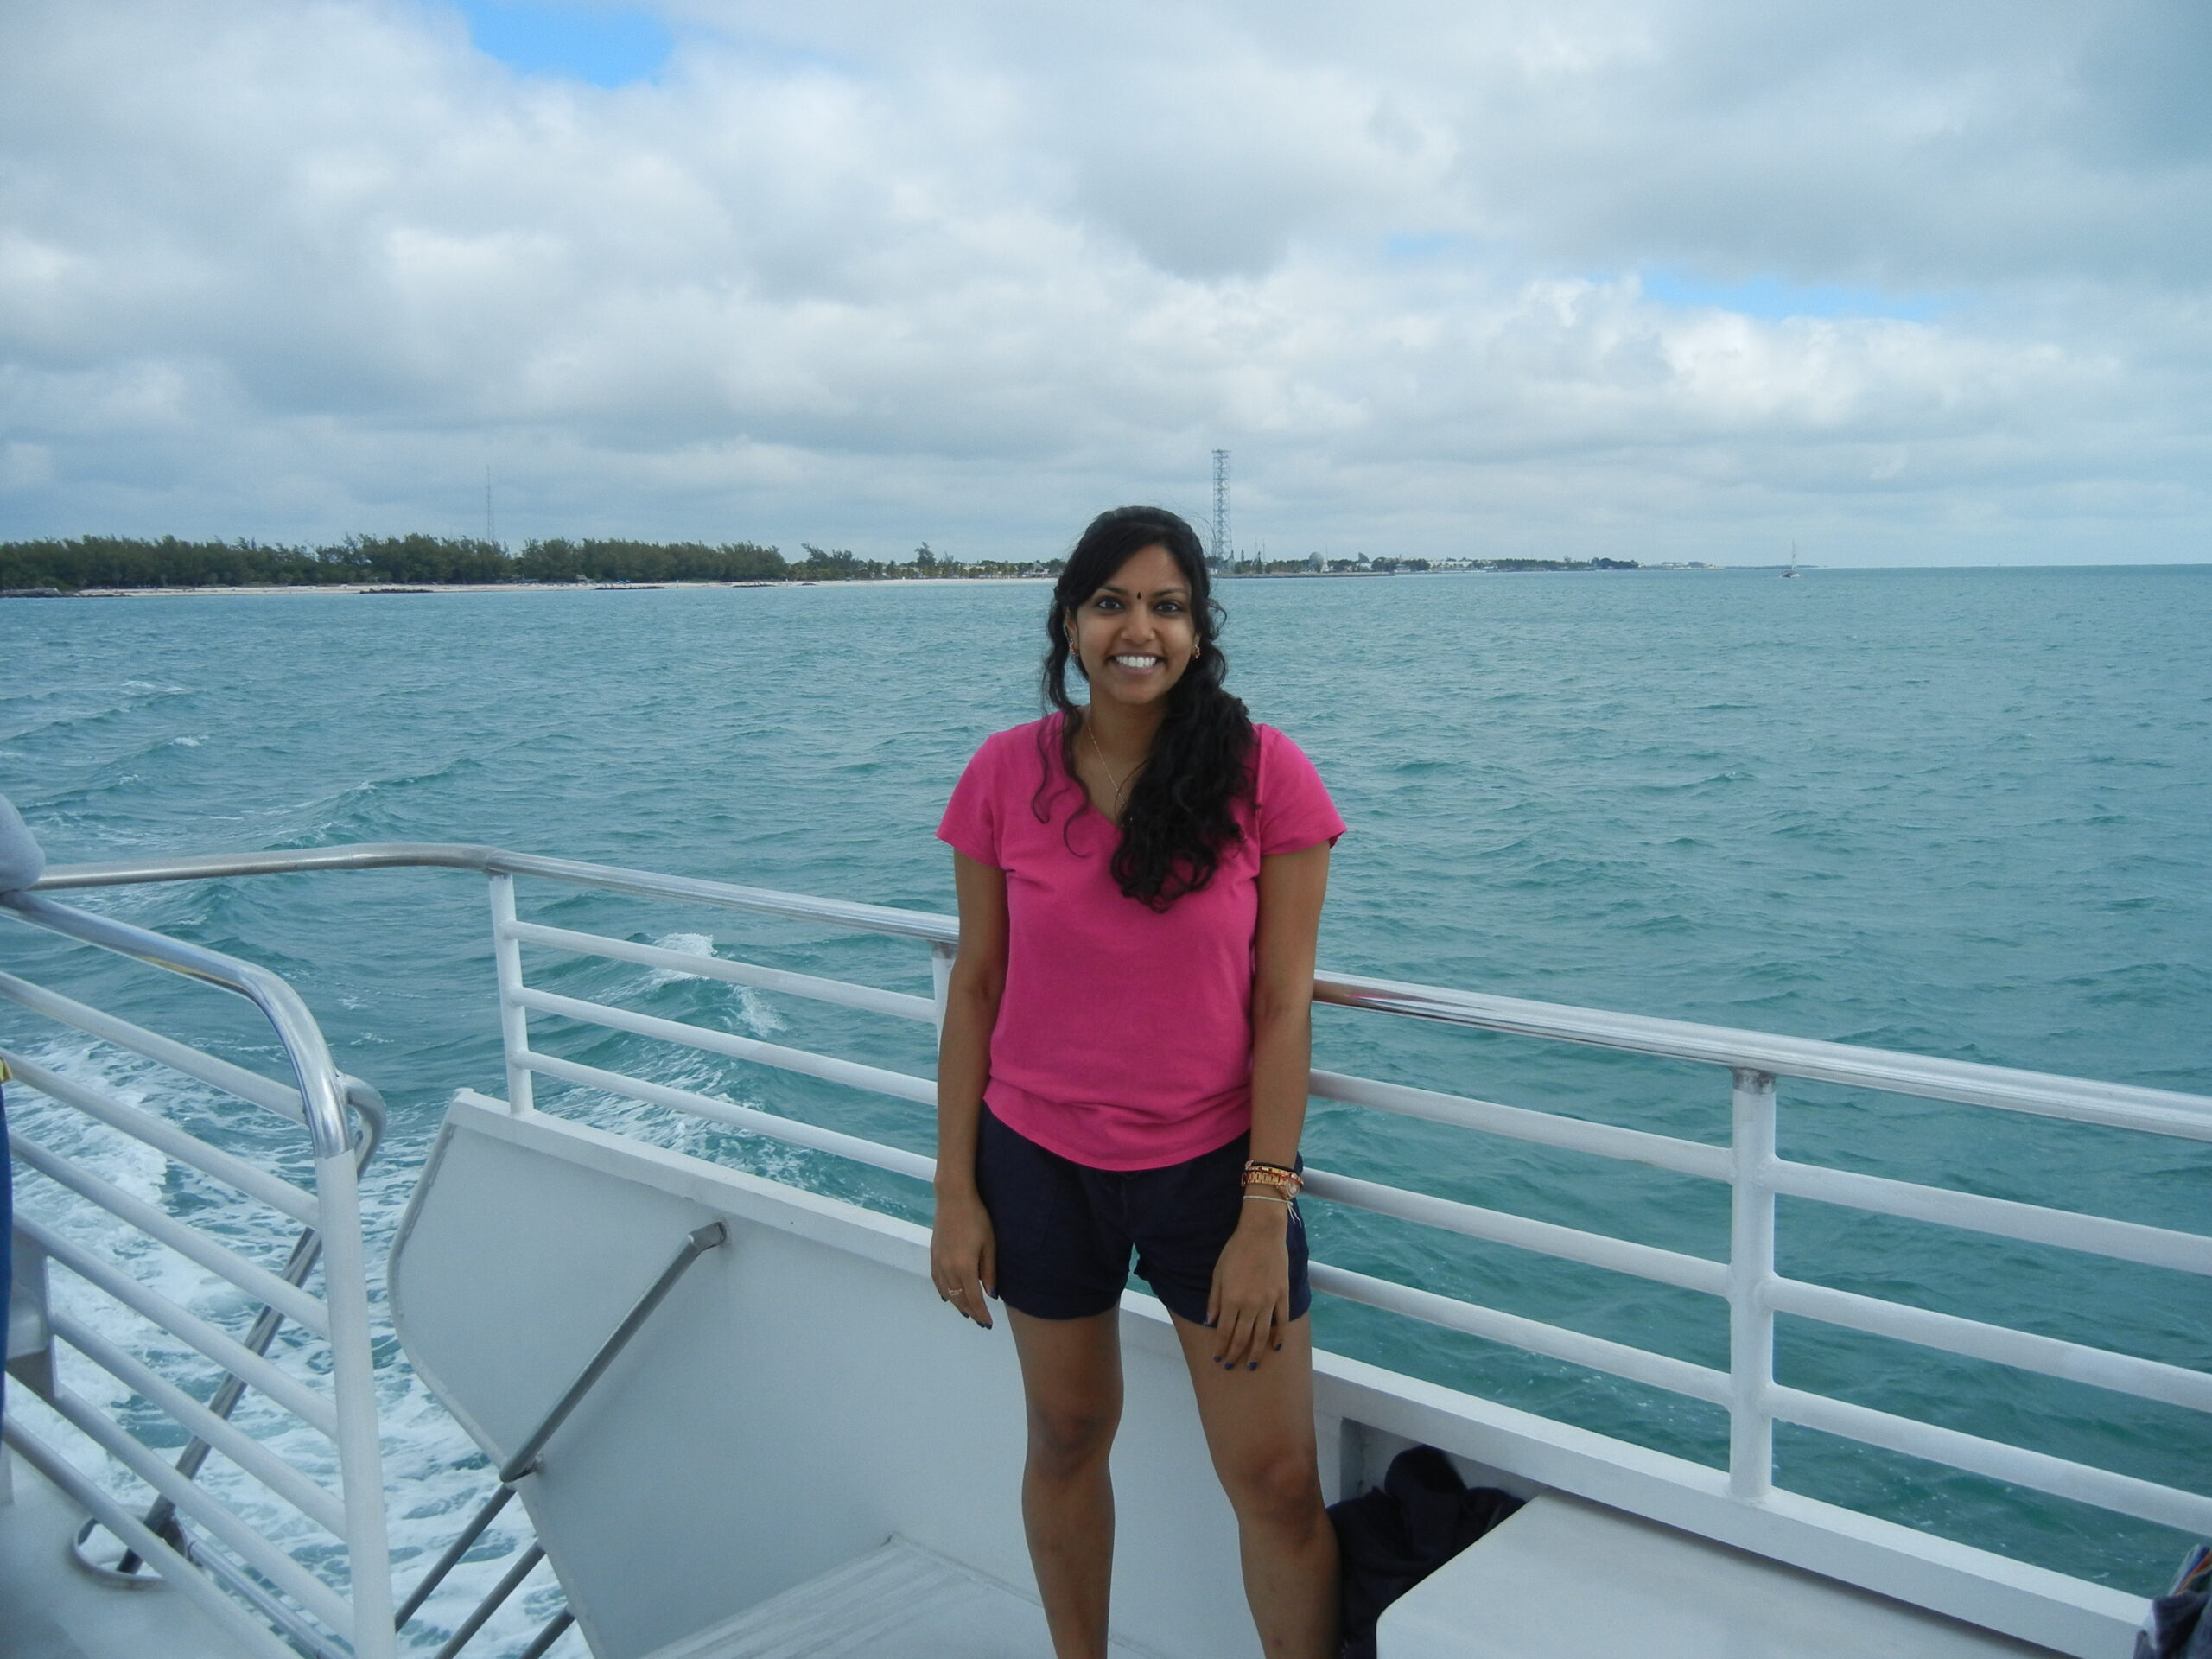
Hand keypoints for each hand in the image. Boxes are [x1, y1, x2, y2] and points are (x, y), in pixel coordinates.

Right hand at [930, 1188, 996, 1327]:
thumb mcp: (989, 1244)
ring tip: (967, 1312)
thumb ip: (989, 1271)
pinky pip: (937, 1280)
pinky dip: (943, 1292)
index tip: (988, 1324)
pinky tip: (948, 1297)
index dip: (981, 1313)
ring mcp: (938, 1262)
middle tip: (981, 1321)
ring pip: (947, 1291)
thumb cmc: (977, 1218)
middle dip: (970, 1311)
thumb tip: (990, 1294)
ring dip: (957, 1304)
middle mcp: (948, 1269)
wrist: (953, 1198)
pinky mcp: (933, 1255)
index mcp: (964, 1267)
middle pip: (959, 1298)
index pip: (973, 1298)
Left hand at [1207, 1201, 1291, 1369]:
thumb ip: (1214, 1300)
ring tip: (1251, 1365)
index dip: (1221, 1347)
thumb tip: (1210, 1322)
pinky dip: (1279, 1336)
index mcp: (1231, 1299)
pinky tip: (1275, 1347)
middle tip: (1231, 1366)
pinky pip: (1282, 1321)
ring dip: (1256, 1352)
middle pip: (1242, 1337)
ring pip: (1263, 1334)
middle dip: (1235, 1354)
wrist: (1261, 1233)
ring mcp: (1268, 1301)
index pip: (1225, 1331)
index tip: (1218, 1358)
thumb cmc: (1236, 1250)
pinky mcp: (1282, 1295)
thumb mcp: (1218, 1273)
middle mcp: (1250, 1304)